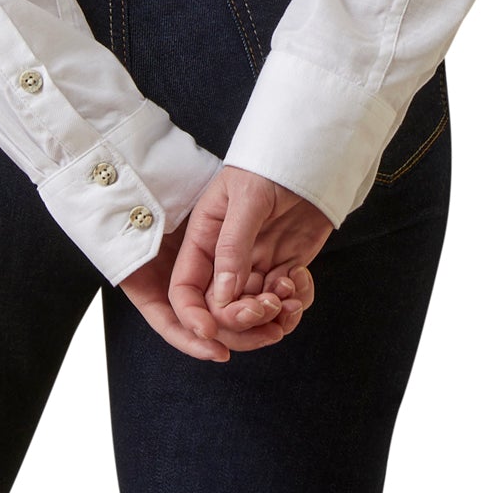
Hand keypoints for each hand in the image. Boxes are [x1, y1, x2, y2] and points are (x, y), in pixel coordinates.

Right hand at [171, 165, 332, 344]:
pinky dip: (293, 303)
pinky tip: (300, 281)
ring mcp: (254, 266)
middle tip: (266, 308)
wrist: (306, 158)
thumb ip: (232, 246)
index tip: (211, 334)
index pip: (185, 289)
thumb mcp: (246, 199)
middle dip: (241, 320)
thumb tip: (224, 296)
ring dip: (271, 316)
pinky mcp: (283, 268)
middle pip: (220, 310)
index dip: (193, 316)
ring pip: (253, 313)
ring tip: (288, 297)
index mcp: (203, 240)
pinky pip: (283, 302)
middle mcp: (224, 259)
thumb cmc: (267, 167)